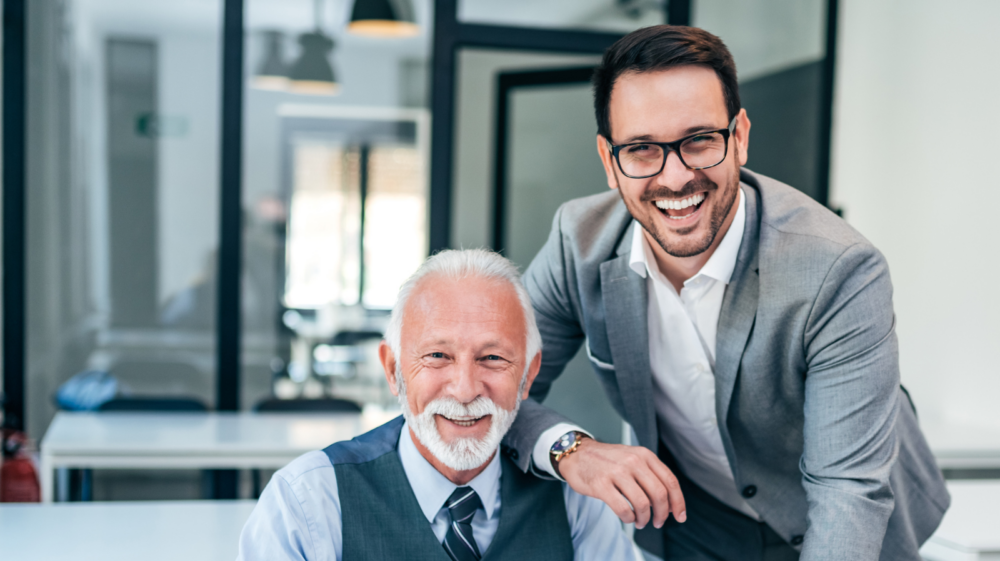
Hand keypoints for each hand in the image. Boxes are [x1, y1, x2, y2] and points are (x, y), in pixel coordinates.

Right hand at [558, 438, 685, 528]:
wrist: (577, 453)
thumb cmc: (607, 460)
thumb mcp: (633, 457)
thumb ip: (651, 475)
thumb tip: (669, 503)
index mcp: (644, 455)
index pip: (670, 481)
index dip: (678, 502)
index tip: (679, 516)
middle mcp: (633, 461)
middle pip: (660, 494)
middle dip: (662, 514)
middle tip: (658, 522)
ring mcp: (616, 472)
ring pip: (643, 504)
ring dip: (644, 519)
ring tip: (640, 522)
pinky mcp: (601, 484)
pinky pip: (623, 509)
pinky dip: (629, 518)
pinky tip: (627, 518)